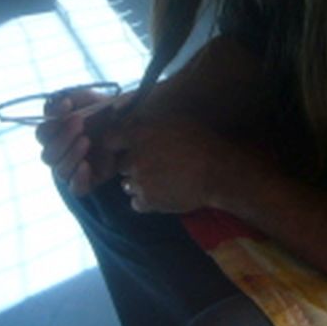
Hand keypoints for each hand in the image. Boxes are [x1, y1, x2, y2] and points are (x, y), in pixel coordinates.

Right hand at [35, 87, 128, 195]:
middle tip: (79, 123)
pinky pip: (75, 188)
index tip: (67, 106)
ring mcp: (73, 168)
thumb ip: (73, 98)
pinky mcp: (88, 181)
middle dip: (62, 138)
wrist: (129, 126)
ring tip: (86, 141)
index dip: (51, 122)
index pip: (42, 133)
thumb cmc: (105, 111)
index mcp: (56, 134)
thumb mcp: (90, 99)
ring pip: (59, 171)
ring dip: (70, 155)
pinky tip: (86, 165)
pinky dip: (78, 178)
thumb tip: (61, 104)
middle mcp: (61, 153)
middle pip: (47, 155)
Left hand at [100, 111, 236, 213]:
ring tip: (160, 182)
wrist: (217, 172)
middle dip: (131, 167)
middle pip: (120, 165)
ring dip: (138, 184)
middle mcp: (134, 159)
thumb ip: (148, 123)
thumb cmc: (200, 142)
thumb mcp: (173, 122)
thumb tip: (132, 122)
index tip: (124, 149)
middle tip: (151, 167)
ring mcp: (139, 182)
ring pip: (126, 185)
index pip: (109, 140)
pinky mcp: (148, 201)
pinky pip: (136, 203)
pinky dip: (146, 201)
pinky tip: (162, 195)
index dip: (116, 145)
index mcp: (138, 135)